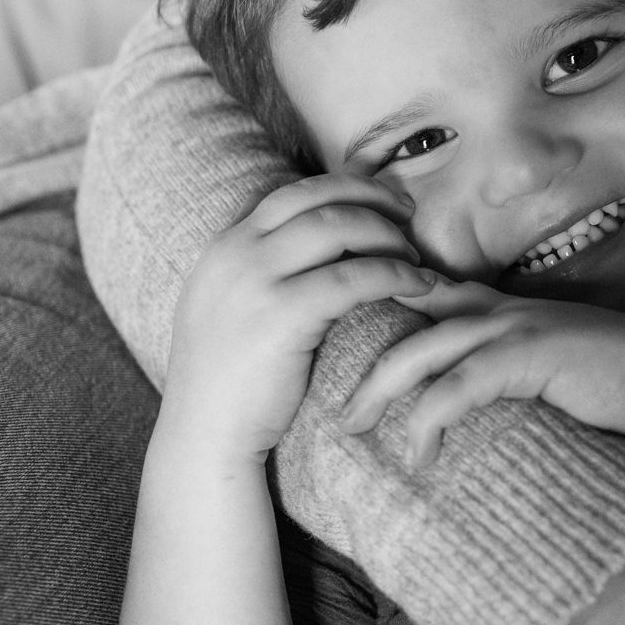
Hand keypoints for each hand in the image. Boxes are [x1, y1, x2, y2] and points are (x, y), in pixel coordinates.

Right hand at [160, 173, 435, 460]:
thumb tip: (307, 253)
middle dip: (374, 199)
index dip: (344, 188)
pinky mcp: (283, 315)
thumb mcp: (228, 310)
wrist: (205, 435)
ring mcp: (256, 280)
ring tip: (416, 258)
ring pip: (340, 227)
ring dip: (389, 236)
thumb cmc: (228, 384)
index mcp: (224, 246)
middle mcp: (236, 252)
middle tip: (410, 215)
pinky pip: (354, 278)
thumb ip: (258, 274)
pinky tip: (419, 287)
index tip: (382, 201)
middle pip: (320, 198)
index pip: (293, 193)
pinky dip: (395, 276)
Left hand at [338, 278, 624, 464]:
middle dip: (361, 362)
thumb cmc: (619, 385)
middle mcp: (502, 310)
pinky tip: (419, 452)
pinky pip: (460, 386)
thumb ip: (505, 379)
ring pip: (422, 350)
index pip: (424, 300)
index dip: (378, 320)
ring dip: (379, 391)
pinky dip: (430, 419)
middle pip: (407, 321)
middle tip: (334, 407)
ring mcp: (515, 329)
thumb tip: (467, 413)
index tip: (339, 359)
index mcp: (503, 309)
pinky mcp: (531, 357)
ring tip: (353, 427)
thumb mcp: (549, 374)